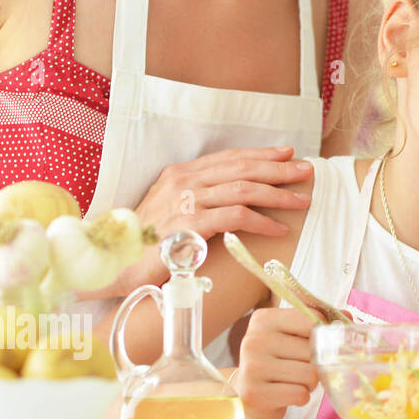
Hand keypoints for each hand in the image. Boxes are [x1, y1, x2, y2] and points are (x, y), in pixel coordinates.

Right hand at [84, 146, 313, 299]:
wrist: (113, 264)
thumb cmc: (144, 242)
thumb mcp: (171, 209)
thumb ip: (199, 197)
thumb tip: (235, 194)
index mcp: (180, 173)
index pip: (229, 158)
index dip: (261, 154)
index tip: (288, 154)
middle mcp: (183, 181)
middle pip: (241, 169)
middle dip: (278, 169)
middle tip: (306, 172)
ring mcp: (186, 201)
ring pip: (244, 189)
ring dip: (277, 194)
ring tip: (301, 200)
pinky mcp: (189, 225)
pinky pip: (236, 217)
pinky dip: (262, 221)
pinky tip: (279, 228)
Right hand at [233, 308, 319, 418]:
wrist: (249, 399)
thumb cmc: (279, 362)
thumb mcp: (294, 337)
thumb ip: (320, 323)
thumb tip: (348, 316)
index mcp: (264, 319)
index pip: (312, 320)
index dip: (323, 336)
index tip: (314, 344)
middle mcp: (254, 339)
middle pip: (312, 350)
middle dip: (315, 364)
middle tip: (300, 368)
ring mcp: (252, 367)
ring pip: (310, 374)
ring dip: (310, 382)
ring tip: (293, 381)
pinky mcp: (254, 393)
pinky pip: (300, 394)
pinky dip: (301, 397)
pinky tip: (287, 394)